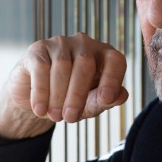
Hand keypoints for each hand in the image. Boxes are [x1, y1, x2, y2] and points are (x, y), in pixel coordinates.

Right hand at [0, 33, 128, 139]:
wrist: (38, 100)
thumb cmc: (71, 99)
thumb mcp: (90, 104)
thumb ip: (105, 101)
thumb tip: (122, 96)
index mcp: (104, 55)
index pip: (116, 60)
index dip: (112, 79)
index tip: (105, 100)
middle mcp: (85, 44)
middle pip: (86, 63)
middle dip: (78, 94)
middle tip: (70, 118)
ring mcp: (61, 43)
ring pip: (62, 65)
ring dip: (58, 95)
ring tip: (55, 116)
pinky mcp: (38, 48)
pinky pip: (41, 67)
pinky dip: (41, 91)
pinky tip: (40, 109)